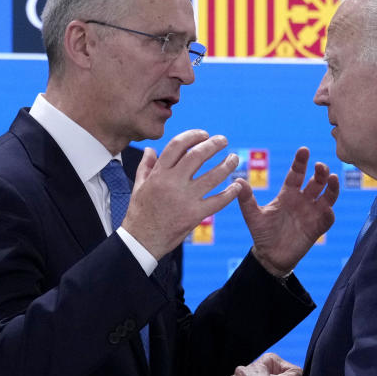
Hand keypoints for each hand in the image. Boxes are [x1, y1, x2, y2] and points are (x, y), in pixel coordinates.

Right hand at [123, 130, 242, 258]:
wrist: (141, 241)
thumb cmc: (139, 213)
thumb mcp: (139, 186)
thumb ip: (146, 166)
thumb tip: (150, 150)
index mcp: (159, 174)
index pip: (178, 145)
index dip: (193, 136)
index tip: (204, 134)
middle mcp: (172, 183)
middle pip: (198, 155)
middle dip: (214, 144)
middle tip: (224, 140)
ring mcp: (185, 199)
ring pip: (212, 176)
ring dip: (227, 165)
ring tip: (234, 158)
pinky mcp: (194, 215)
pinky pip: (218, 201)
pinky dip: (230, 193)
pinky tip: (237, 186)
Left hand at [239, 147, 338, 276]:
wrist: (270, 256)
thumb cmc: (262, 233)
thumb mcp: (253, 215)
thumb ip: (246, 199)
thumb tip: (237, 180)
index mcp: (287, 193)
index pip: (296, 173)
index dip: (301, 162)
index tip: (304, 150)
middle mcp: (302, 200)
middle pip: (316, 181)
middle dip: (320, 172)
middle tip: (320, 166)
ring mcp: (311, 213)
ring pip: (327, 196)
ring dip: (332, 187)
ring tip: (332, 178)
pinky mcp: (317, 228)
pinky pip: (327, 218)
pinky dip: (329, 213)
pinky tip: (327, 208)